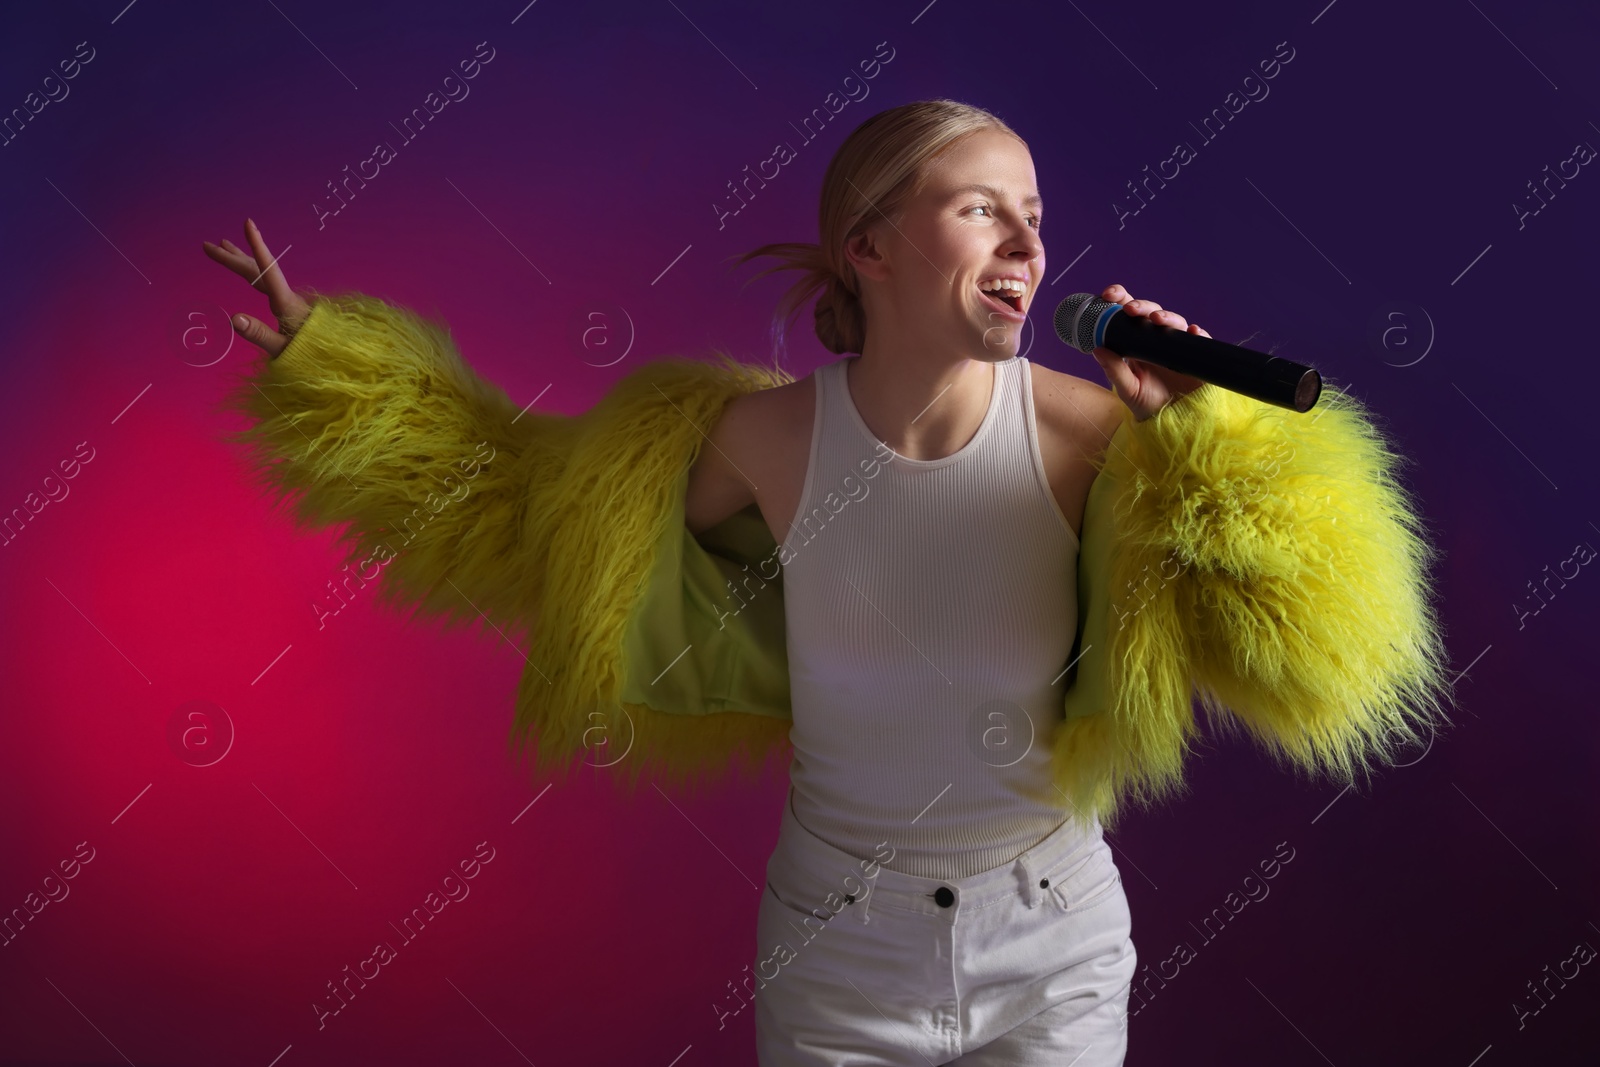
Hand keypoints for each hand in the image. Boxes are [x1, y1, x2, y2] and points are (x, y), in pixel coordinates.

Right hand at [201, 218, 313, 358]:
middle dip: (232, 257)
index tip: (248, 223)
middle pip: (257, 270)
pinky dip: (252, 272)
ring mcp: (286, 299)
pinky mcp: (286, 305)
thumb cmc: (311, 355)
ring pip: (260, 274)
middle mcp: (286, 296)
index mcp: (286, 303)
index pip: (269, 270)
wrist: (332, 360)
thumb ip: (259, 334)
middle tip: (207, 245)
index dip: (257, 246)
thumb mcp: (282, 349)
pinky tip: (246, 269)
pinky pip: (265, 283)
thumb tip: (233, 318)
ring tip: (223, 244)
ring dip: (240, 259)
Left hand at [1089, 283, 1208, 421]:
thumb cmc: (1147, 402)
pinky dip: (1196, 333)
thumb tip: (1098, 350)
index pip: (1127, 313)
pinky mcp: (1195, 354)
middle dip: (1141, 305)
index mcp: (1136, 340)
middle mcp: (1157, 338)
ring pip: (1174, 321)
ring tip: (1156, 319)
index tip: (1109, 295)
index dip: (1120, 299)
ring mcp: (1177, 344)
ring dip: (1166, 316)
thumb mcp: (1127, 389)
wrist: (1172, 420)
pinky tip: (1192, 332)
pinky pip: (1199, 339)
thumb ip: (1114, 371)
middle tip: (1130, 309)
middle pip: (1150, 311)